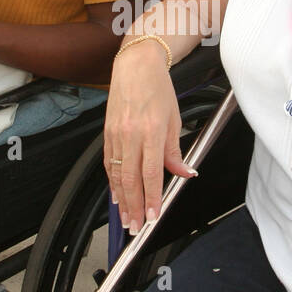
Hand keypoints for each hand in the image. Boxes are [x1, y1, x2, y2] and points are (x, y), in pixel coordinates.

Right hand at [102, 41, 193, 233]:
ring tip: (125, 218)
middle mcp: (131, 134)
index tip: (153, 215)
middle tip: (136, 227)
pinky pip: (109, 162)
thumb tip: (184, 174)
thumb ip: (175, 152)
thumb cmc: (158, 88)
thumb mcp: (174, 119)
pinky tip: (115, 195)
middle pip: (131, 179)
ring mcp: (116, 134)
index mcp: (152, 131)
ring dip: (121, 200)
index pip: (151, 173)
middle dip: (134, 207)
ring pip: (117, 174)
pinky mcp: (107, 132)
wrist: (136, 65)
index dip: (152, 198)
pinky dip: (112, 182)